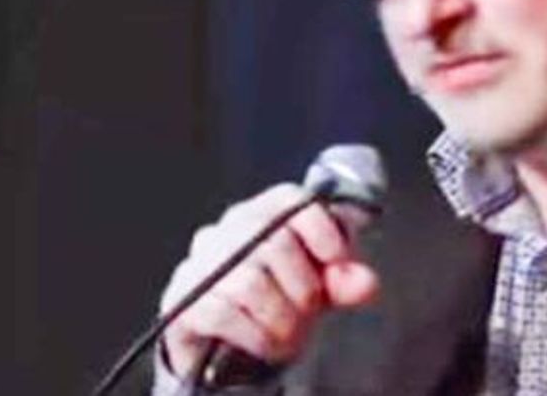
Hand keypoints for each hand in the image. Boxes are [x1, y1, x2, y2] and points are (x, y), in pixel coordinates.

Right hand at [158, 183, 379, 377]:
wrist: (234, 342)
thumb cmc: (282, 298)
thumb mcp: (322, 287)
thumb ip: (345, 281)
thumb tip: (363, 282)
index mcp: (265, 212)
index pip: (293, 201)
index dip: (322, 229)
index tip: (339, 260)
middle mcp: (228, 229)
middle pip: (276, 243)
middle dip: (305, 287)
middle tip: (311, 310)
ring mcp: (201, 263)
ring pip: (250, 282)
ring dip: (281, 316)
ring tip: (292, 333)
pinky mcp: (183, 300)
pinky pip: (222, 314)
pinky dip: (255, 335)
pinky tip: (268, 344)